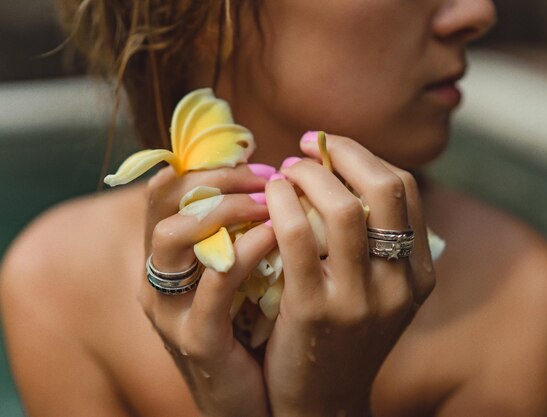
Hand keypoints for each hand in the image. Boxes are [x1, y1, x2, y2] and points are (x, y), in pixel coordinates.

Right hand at [138, 164, 275, 416]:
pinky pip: (215, 285)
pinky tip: (276, 237)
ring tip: (269, 203)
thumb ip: (243, 231)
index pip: (167, 191)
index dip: (209, 167)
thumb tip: (276, 177)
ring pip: (174, 237)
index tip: (257, 163)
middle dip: (218, 180)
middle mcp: (158, 279)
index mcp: (167, 259)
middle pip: (165, 205)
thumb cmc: (253, 327)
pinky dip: (245, 252)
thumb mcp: (241, 272)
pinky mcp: (196, 340)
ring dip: (225, 209)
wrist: (256, 401)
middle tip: (267, 176)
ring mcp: (171, 311)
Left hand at [263, 134, 435, 416]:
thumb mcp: (376, 293)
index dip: (365, 157)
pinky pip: (296, 236)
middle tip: (305, 148)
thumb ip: (374, 243)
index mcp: (419, 274)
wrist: (322, 402)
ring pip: (342, 207)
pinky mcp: (313, 310)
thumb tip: (341, 173)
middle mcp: (400, 284)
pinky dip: (281, 204)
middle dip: (342, 153)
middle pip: (384, 188)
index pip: (405, 189)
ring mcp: (360, 300)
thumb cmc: (342, 336)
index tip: (330, 147)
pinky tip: (269, 197)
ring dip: (308, 175)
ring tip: (284, 171)